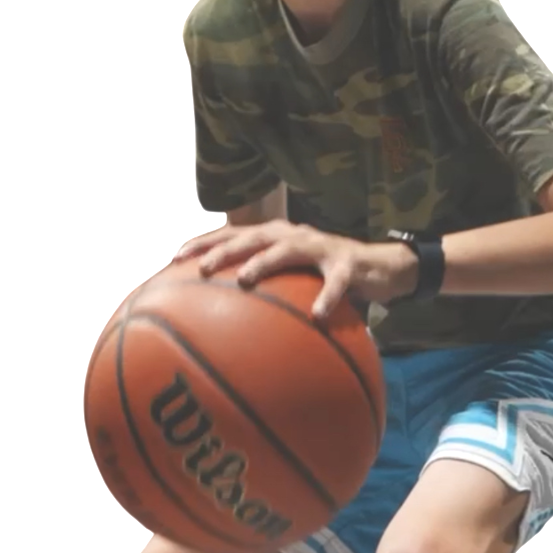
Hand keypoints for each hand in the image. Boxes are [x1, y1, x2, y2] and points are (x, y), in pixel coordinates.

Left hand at [171, 221, 416, 320]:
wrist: (380, 267)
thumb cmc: (323, 276)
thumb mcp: (291, 280)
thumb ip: (261, 290)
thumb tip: (218, 318)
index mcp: (276, 238)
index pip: (233, 234)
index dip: (203, 242)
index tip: (173, 257)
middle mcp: (293, 236)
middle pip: (252, 236)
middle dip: (225, 249)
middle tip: (202, 268)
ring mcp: (321, 247)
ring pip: (287, 249)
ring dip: (263, 262)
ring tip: (245, 280)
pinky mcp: (348, 264)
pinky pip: (336, 282)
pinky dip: (326, 297)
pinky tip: (316, 315)